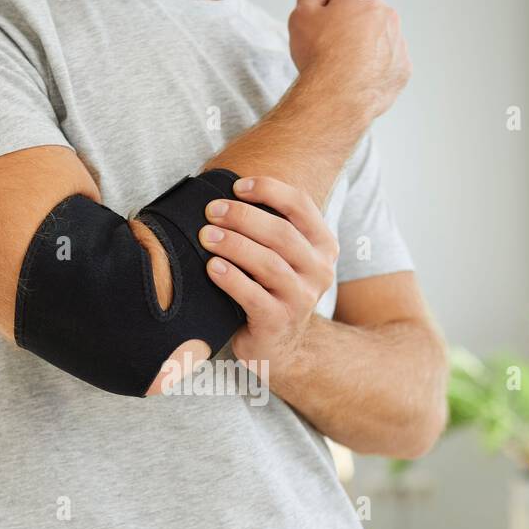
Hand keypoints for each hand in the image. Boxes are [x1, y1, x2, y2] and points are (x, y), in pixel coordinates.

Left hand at [198, 176, 339, 383]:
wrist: (279, 343)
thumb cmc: (271, 287)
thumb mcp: (283, 254)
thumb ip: (269, 225)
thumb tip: (226, 190)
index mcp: (323, 245)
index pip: (300, 205)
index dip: (268, 189)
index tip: (235, 186)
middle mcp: (319, 270)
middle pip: (281, 234)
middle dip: (243, 217)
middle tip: (212, 211)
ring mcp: (301, 299)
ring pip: (269, 264)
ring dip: (234, 245)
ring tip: (206, 236)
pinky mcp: (278, 322)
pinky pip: (254, 297)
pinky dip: (231, 279)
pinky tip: (212, 267)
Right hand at [288, 0, 410, 119]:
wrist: (336, 95)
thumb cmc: (319, 55)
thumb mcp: (301, 15)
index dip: (331, 14)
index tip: (322, 31)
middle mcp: (388, 15)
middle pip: (366, 20)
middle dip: (351, 31)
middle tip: (331, 51)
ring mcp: (399, 43)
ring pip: (379, 44)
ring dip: (365, 52)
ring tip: (344, 70)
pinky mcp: (403, 70)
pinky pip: (388, 68)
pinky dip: (375, 73)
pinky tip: (358, 81)